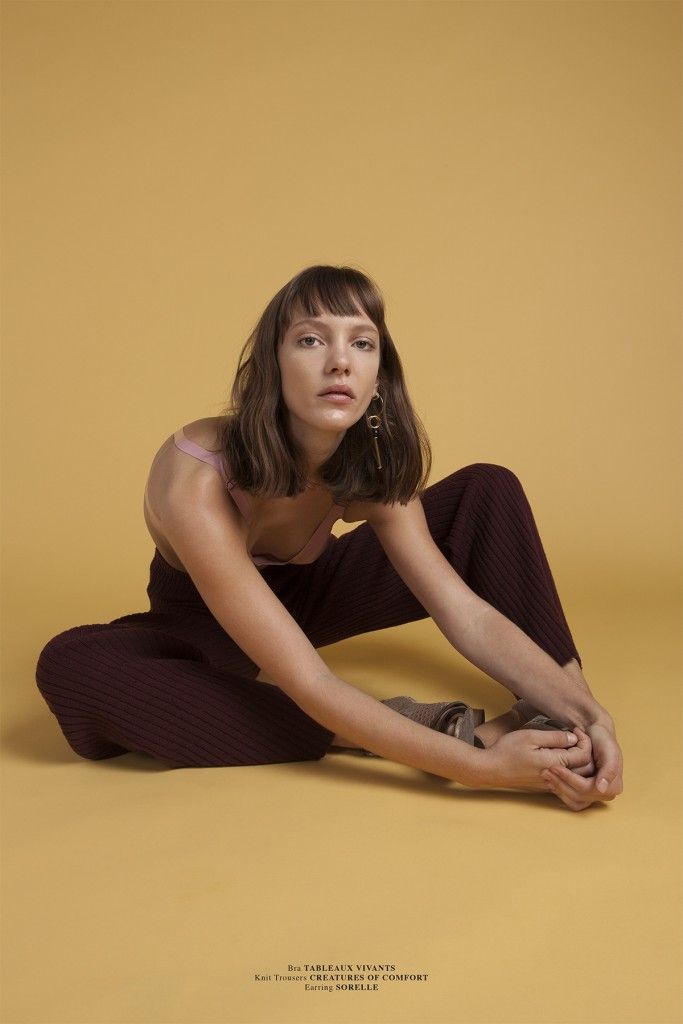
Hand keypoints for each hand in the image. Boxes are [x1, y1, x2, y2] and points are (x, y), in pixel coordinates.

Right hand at [476, 727, 593, 792]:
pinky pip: (565, 780)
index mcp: (554, 763)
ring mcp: (550, 784)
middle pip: (584, 768)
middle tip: (576, 737)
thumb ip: (555, 737)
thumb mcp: (530, 736)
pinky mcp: (544, 786)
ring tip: (572, 745)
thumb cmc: (507, 751)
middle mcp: (556, 777)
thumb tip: (573, 738)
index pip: (584, 756)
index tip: (575, 730)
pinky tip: (562, 756)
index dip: (585, 741)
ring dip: (579, 761)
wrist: (490, 769)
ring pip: (576, 776)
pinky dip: (571, 769)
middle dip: (586, 751)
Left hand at [542, 725, 622, 810]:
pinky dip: (559, 791)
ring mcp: (594, 796)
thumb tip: (601, 788)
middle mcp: (605, 794)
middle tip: (545, 771)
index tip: (554, 767)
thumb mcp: (609, 750)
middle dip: (560, 783)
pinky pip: (570, 800)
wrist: (597, 734)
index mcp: (614, 786)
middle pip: (579, 796)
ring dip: (558, 788)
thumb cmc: (603, 740)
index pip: (587, 789)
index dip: (569, 779)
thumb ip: (609, 769)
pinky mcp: (585, 795)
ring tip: (546, 775)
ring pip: (573, 800)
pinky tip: (550, 781)